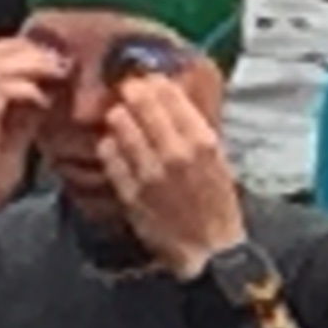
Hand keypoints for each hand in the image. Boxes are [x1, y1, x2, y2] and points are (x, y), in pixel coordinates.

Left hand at [97, 76, 245, 277]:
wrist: (209, 247)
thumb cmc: (217, 201)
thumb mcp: (218, 160)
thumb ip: (193, 131)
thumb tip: (166, 99)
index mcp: (202, 141)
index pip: (168, 95)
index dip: (153, 82)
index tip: (148, 80)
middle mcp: (175, 152)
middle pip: (139, 104)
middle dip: (131, 94)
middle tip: (128, 92)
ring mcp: (149, 171)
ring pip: (119, 125)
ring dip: (118, 118)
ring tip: (122, 119)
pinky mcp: (129, 190)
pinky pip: (109, 154)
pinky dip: (110, 145)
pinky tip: (117, 147)